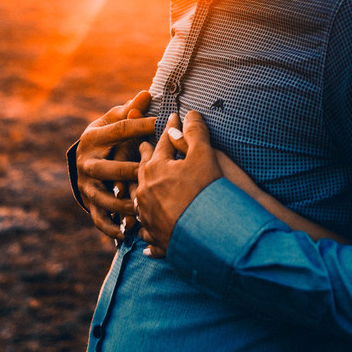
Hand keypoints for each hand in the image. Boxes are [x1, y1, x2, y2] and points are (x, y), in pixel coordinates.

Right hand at [75, 91, 155, 239]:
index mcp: (93, 137)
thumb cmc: (110, 133)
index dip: (138, 127)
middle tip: (150, 174)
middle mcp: (86, 162)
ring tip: (142, 207)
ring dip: (122, 204)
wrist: (85, 155)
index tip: (160, 123)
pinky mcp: (88, 203)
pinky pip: (98, 218)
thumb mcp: (116, 118)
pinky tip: (126, 233)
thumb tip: (147, 94)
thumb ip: (131, 110)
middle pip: (106, 168)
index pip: (117, 131)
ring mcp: (85, 185)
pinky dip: (111, 227)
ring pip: (102, 197)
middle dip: (128, 171)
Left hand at [135, 111, 220, 254]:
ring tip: (142, 186)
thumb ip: (195, 133)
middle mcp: (146, 192)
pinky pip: (147, 230)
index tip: (173, 117)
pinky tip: (144, 230)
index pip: (164, 142)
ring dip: (142, 190)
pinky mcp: (156, 237)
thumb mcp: (205, 155)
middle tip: (143, 146)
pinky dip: (146, 227)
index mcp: (155, 169)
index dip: (171, 128)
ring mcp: (148, 216)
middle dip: (146, 156)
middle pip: (145, 169)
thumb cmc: (207, 191)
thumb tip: (189, 114)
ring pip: (140, 200)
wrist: (211, 234)